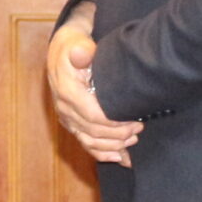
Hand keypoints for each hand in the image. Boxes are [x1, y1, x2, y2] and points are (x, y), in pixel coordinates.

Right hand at [45, 18, 143, 167]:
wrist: (60, 53)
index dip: (115, 123)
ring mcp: (66, 118)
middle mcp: (64, 109)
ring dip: (113, 146)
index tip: (135, 119)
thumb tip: (81, 53)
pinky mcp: (71, 124)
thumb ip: (81, 50)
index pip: (93, 116)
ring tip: (133, 140)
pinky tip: (120, 158)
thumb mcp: (76, 43)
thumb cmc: (73, 47)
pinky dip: (103, 154)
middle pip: (93, 131)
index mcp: (67, 92)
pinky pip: (85, 144)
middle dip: (119, 134)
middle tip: (140, 127)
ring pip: (89, 142)